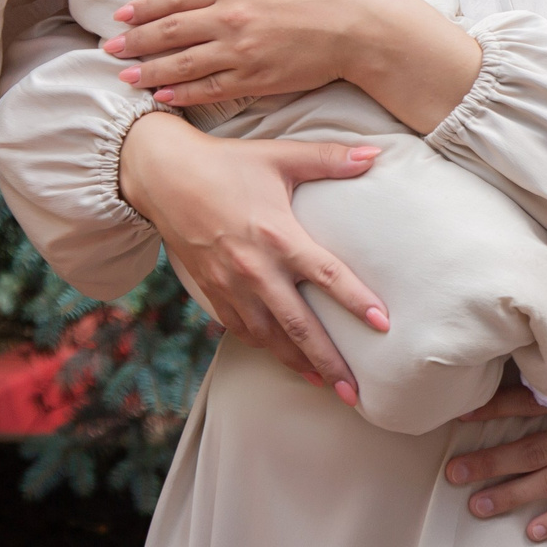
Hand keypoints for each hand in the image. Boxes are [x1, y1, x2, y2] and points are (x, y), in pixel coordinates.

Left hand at [108, 0, 480, 132]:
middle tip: (108, 48)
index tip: (122, 16)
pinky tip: (162, 97)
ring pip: (182, 64)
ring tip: (124, 76)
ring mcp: (241, 51)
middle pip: (170, 31)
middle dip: (135, 40)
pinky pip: (209, 89)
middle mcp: (230, 17)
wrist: (359, 26)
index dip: (144, 7)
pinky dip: (182, 94)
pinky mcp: (255, 79)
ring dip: (148, 71)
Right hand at [118, 112, 388, 403]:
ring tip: (326, 386)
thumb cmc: (226, 163)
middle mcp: (255, 269)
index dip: (356, 301)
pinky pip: (242, 331)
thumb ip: (329, 157)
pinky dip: (266, 349)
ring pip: (269, 338)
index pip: (326, 275)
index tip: (382, 325)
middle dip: (329, 363)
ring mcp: (231, 286)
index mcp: (277, 236)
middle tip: (355, 393)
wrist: (163, 177)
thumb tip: (376, 153)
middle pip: (299, 326)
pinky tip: (284, 359)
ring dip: (298, 364)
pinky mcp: (212, 292)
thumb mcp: (279, 156)